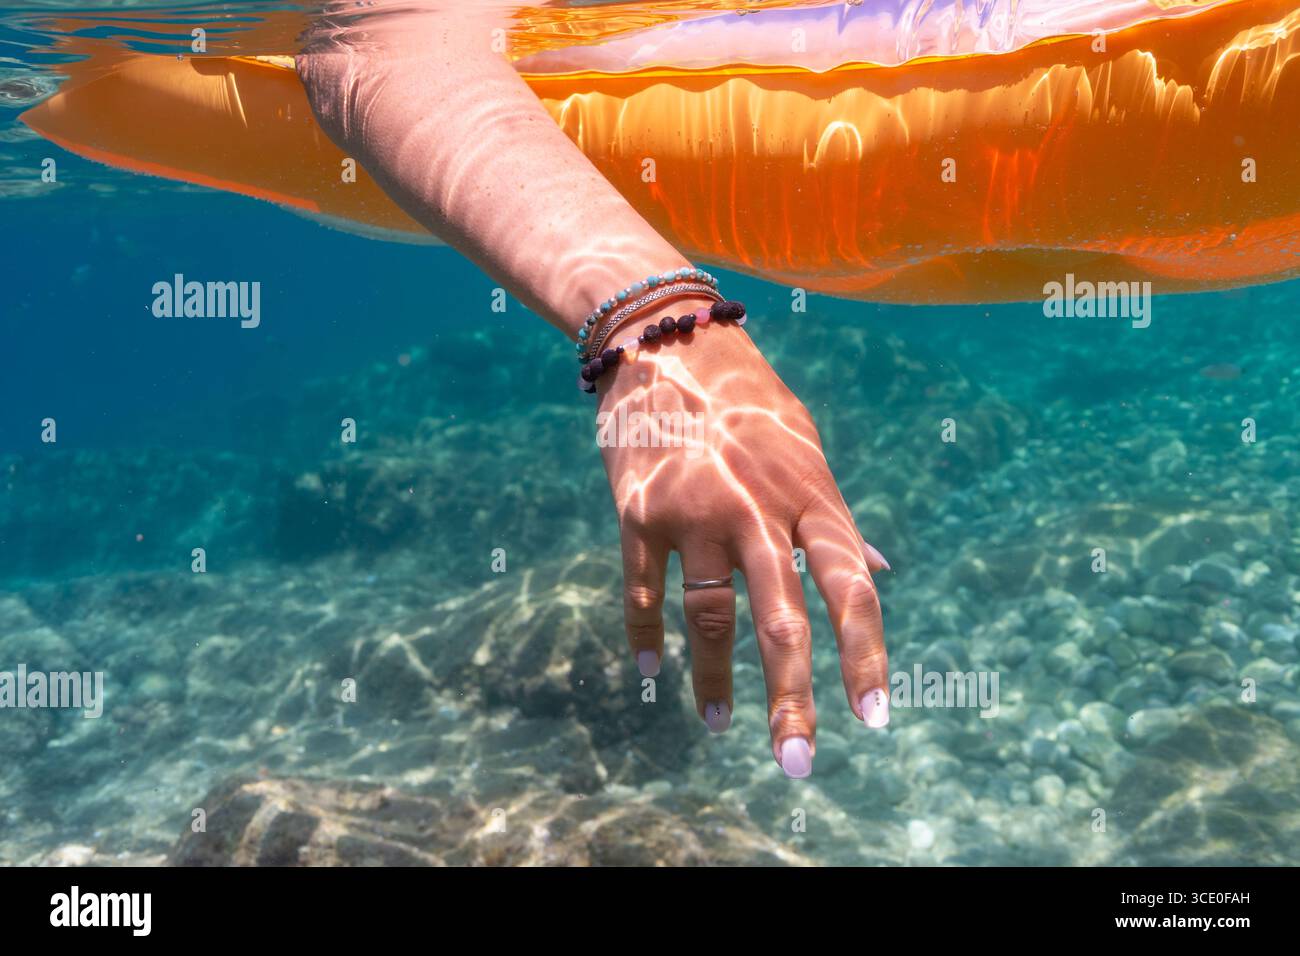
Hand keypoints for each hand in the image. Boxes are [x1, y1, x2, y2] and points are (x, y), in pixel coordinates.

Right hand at [596, 302, 890, 776]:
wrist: (663, 341)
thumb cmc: (747, 400)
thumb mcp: (806, 446)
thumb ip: (838, 515)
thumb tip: (879, 572)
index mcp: (809, 492)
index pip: (849, 586)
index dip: (865, 655)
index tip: (874, 718)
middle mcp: (756, 506)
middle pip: (781, 618)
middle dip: (793, 698)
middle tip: (798, 764)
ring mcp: (693, 510)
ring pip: (707, 617)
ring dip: (714, 680)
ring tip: (722, 724)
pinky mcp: (638, 512)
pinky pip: (642, 590)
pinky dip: (647, 635)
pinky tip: (652, 672)